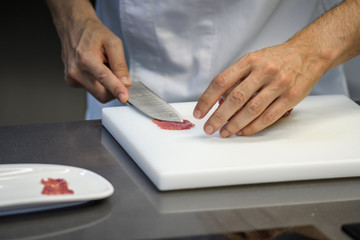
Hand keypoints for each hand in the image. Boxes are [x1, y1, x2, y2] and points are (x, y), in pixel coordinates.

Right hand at [61, 19, 130, 102]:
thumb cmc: (93, 33)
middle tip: (117, 74)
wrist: (74, 27)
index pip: (104, 79)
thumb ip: (120, 64)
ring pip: (97, 93)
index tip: (124, 98)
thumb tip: (125, 83)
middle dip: (114, 89)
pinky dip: (97, 83)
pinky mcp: (71, 81)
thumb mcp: (113, 43)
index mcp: (86, 59)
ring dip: (105, 85)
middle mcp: (76, 71)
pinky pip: (91, 89)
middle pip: (101, 94)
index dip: (116, 89)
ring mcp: (72, 78)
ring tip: (102, 66)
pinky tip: (95, 69)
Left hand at [193, 43, 325, 136]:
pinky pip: (268, 117)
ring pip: (251, 110)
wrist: (308, 53)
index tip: (199, 112)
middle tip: (209, 128)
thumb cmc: (276, 58)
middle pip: (235, 98)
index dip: (207, 99)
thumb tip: (217, 100)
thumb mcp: (254, 59)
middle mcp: (263, 71)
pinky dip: (253, 127)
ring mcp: (278, 84)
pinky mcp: (290, 97)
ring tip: (224, 133)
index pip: (222, 81)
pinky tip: (243, 131)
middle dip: (218, 117)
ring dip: (234, 125)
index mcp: (250, 60)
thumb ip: (237, 77)